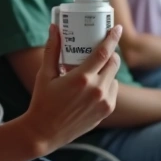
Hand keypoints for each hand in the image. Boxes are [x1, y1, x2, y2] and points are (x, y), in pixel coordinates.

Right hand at [20, 24, 121, 154]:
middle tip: (103, 49)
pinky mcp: (106, 111)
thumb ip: (52, 49)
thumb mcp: (45, 74)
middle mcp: (96, 90)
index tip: (117, 28)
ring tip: (94, 70)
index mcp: (81, 78)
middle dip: (111, 53)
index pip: (104, 52)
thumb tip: (54, 27)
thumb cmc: (42, 101)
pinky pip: (112, 91)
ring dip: (108, 70)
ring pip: (114, 77)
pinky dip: (107, 85)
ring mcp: (103, 102)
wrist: (45, 133)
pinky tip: (94, 86)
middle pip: (113, 63)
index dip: (113, 38)